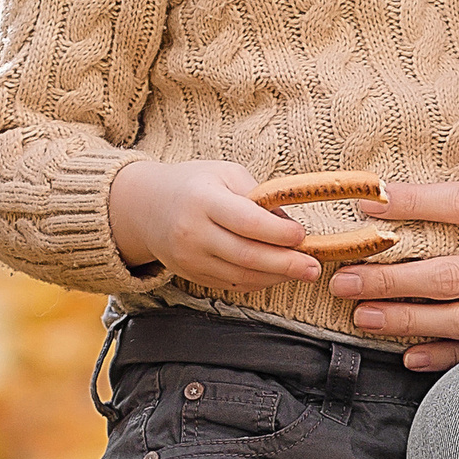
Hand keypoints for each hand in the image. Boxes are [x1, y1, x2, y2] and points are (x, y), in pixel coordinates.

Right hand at [108, 155, 320, 292]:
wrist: (145, 208)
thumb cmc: (194, 185)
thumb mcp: (225, 174)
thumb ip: (258, 197)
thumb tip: (291, 225)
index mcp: (203, 200)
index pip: (246, 222)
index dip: (278, 232)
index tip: (302, 235)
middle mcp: (193, 232)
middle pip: (246, 255)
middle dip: (286, 264)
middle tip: (314, 267)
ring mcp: (190, 258)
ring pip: (241, 276)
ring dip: (276, 277)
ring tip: (302, 271)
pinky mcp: (192, 275)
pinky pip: (232, 284)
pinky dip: (259, 282)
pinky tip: (277, 274)